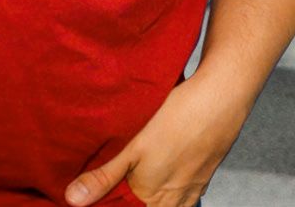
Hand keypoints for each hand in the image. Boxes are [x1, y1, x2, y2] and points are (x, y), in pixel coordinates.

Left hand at [65, 73, 249, 206]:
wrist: (222, 98)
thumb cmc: (178, 119)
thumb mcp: (134, 146)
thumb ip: (104, 175)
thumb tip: (73, 199)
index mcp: (151, 195)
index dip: (115, 203)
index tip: (106, 196)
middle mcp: (173, 198)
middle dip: (135, 202)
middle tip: (123, 190)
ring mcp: (193, 188)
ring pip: (170, 206)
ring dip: (155, 200)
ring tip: (145, 188)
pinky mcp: (206, 174)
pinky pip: (188, 196)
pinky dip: (175, 194)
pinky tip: (170, 178)